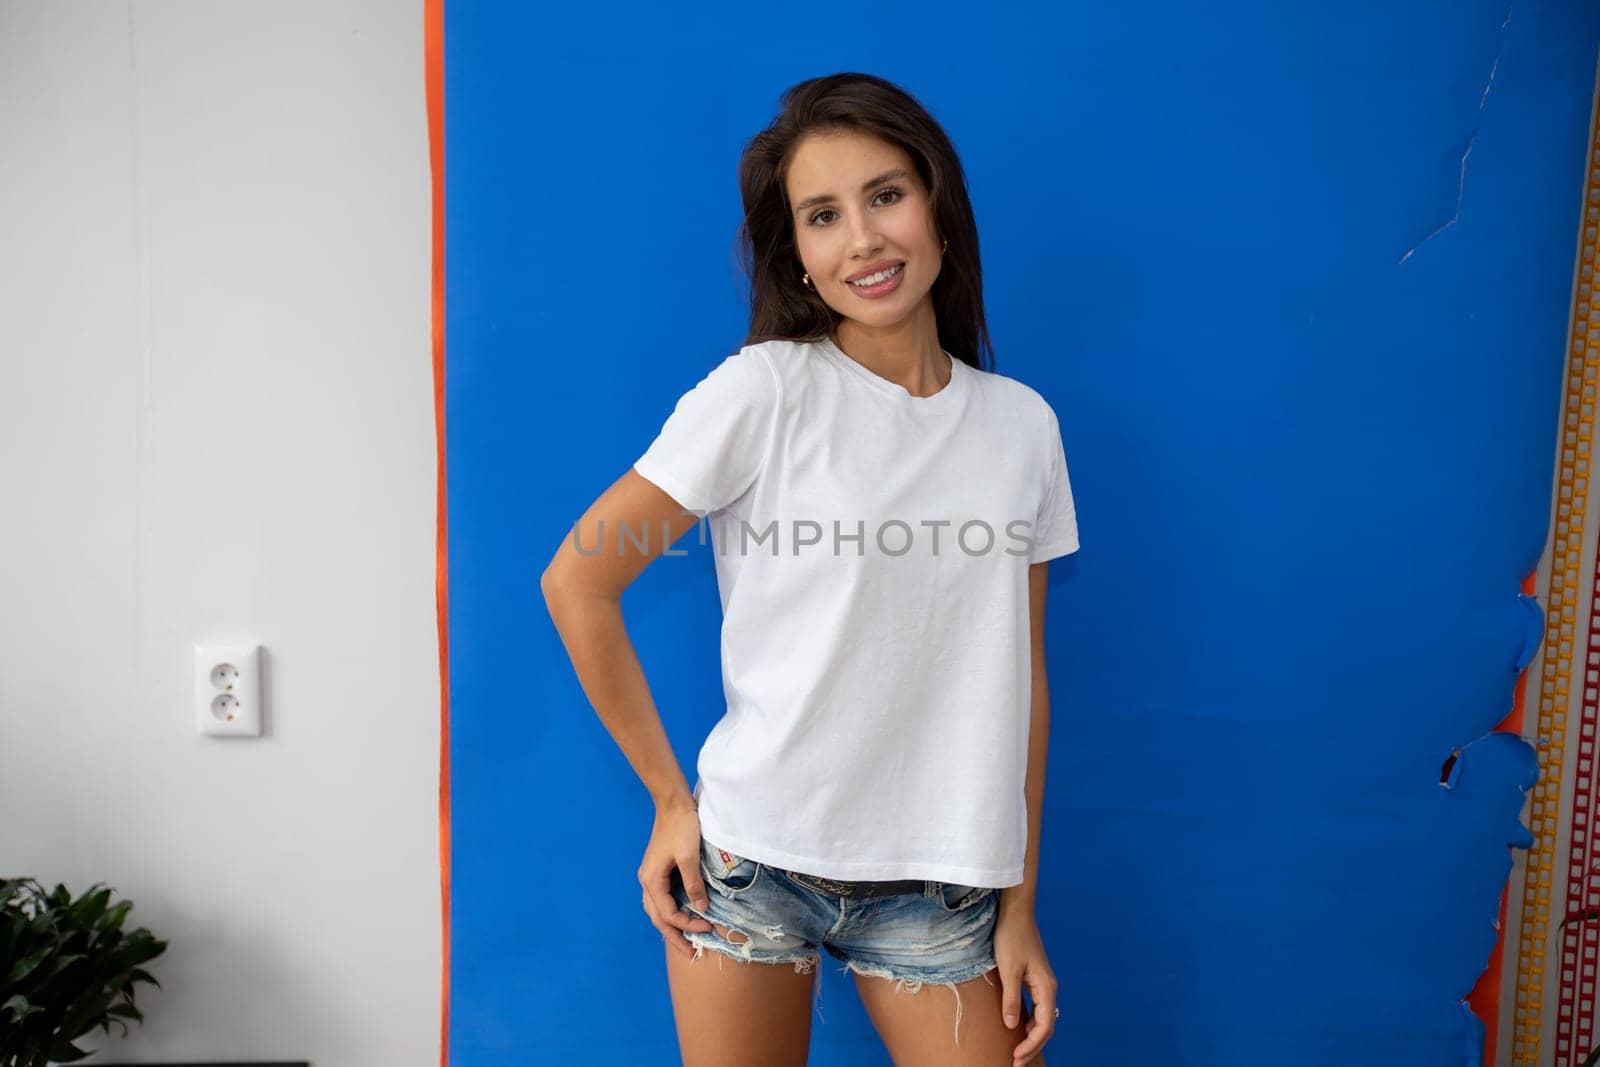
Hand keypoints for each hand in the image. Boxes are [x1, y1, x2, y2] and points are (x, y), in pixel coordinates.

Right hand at [639, 797, 713, 958]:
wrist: (673, 803)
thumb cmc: (681, 827)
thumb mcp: (690, 857)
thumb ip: (694, 884)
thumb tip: (701, 908)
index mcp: (652, 880)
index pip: (669, 914)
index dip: (689, 925)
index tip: (709, 927)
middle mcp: (647, 882)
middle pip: (658, 918)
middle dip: (674, 936)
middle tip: (690, 954)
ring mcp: (651, 876)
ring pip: (657, 910)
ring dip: (671, 926)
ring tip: (684, 941)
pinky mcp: (658, 871)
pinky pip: (661, 899)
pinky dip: (670, 912)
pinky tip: (681, 916)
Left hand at [994, 907, 1058, 1065]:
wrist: (1015, 913)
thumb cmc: (1011, 937)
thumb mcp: (1008, 969)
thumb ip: (1011, 998)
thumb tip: (1012, 1026)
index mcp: (1046, 987)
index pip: (1044, 1026)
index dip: (1032, 1045)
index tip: (1016, 1057)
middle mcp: (1048, 988)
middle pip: (1046, 1026)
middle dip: (1032, 1046)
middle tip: (1016, 1063)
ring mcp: (1042, 984)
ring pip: (1041, 1018)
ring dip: (1031, 1037)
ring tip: (1017, 1052)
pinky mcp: (1034, 979)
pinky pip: (1036, 1008)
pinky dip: (1029, 1023)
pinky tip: (1018, 1030)